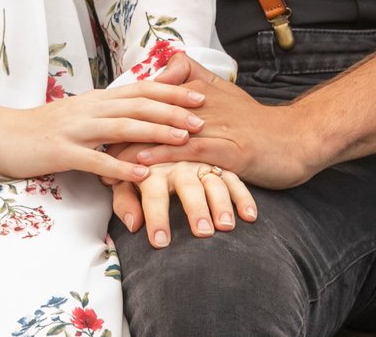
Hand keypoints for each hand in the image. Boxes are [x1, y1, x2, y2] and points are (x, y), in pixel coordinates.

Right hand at [0, 78, 207, 182]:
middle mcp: (89, 109)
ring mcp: (75, 129)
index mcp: (95, 99)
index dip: (171, 92)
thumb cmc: (42, 128)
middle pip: (138, 105)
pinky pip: (95, 159)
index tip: (200, 95)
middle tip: (203, 117)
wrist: (0, 134)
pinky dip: (121, 165)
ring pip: (122, 127)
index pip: (140, 90)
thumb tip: (137, 110)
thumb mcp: (79, 114)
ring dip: (155, 132)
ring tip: (183, 139)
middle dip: (173, 110)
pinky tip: (142, 173)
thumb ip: (107, 112)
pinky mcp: (61, 151)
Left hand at [110, 161, 256, 246]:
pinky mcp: (221, 163)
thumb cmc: (139, 170)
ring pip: (214, 180)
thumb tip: (134, 224)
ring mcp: (202, 163)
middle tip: (202, 233)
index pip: (153, 192)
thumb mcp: (126, 182)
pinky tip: (250, 217)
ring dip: (221, 203)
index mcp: (152, 167)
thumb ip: (125, 202)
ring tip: (225, 226)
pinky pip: (235, 179)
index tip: (160, 242)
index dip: (156, 216)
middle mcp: (179, 163)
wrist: (154, 133)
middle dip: (195, 209)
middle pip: (188, 185)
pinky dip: (243, 196)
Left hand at [115, 54, 318, 189]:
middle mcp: (202, 104)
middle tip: (92, 143)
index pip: (152, 93)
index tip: (99, 120)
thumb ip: (193, 79)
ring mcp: (214, 126)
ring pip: (163, 131)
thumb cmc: (255, 122)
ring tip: (103, 159)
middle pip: (151, 112)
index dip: (124, 107)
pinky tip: (139, 161)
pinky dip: (161, 154)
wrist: (294, 139)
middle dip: (120, 128)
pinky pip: (187, 150)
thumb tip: (162, 71)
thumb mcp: (223, 93)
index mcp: (199, 90)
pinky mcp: (226, 149)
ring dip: (131, 146)